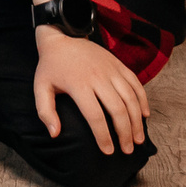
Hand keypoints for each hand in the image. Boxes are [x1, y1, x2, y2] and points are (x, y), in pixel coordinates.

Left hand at [33, 27, 149, 153]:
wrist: (62, 35)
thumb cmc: (51, 66)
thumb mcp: (41, 87)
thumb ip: (45, 112)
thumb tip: (54, 134)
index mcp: (79, 85)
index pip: (95, 116)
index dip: (103, 136)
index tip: (108, 151)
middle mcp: (98, 77)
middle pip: (118, 110)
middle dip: (125, 133)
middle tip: (127, 150)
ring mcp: (111, 70)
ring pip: (130, 98)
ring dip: (137, 121)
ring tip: (138, 139)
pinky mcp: (119, 65)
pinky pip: (136, 84)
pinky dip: (143, 100)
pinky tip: (144, 115)